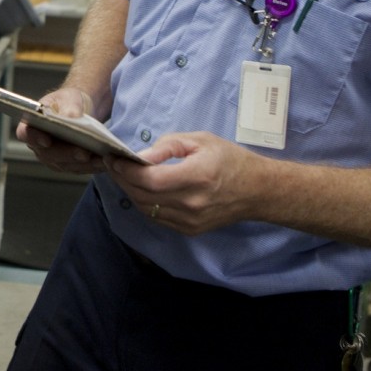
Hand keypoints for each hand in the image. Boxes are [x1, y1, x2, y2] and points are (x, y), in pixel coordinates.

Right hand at [15, 87, 107, 174]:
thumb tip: (72, 117)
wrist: (79, 109)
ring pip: (65, 165)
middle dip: (67, 154)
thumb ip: (68, 107)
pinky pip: (79, 169)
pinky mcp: (68, 165)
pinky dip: (93, 166)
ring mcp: (53, 158)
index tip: (46, 140)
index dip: (34, 138)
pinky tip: (106, 161)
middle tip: (83, 152)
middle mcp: (39, 146)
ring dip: (83, 164)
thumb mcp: (68, 97)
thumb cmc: (68, 101)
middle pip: (48, 154)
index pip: (26, 133)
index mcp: (32, 125)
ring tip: (100, 158)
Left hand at [106, 131, 267, 234]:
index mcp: (197, 176)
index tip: (114, 158)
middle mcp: (192, 203)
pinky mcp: (190, 230)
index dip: (126, 170)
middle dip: (122, 179)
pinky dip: (144, 203)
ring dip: (130, 192)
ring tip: (124, 175)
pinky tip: (141, 189)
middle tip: (113, 164)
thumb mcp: (201, 140)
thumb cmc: (229, 160)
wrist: (257, 191)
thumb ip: (168, 146)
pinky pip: (157, 218)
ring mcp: (190, 221)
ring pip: (146, 209)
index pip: (150, 179)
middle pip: (142, 195)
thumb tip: (140, 155)